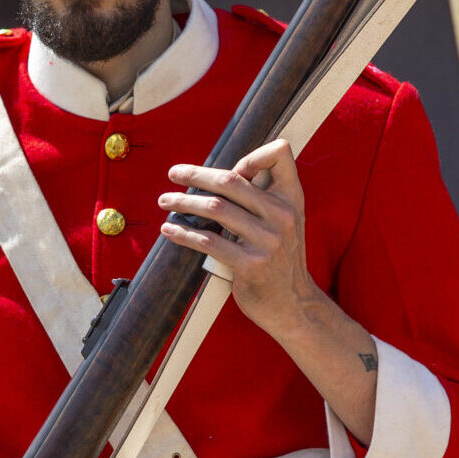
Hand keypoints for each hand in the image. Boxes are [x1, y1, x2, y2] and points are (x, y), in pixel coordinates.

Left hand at [158, 140, 316, 336]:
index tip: (224, 169)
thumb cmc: (279, 257)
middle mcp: (282, 215)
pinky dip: (183, 233)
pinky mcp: (251, 265)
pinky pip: (208, 241)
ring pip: (215, 208)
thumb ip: (263, 195)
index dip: (252, 154)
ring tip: (165, 201)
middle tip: (173, 173)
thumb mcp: (285, 220)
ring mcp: (268, 241)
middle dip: (197, 174)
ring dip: (183, 202)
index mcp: (292, 198)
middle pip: (231, 180)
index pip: (280, 154)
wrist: (293, 304)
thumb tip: (219, 173)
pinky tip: (169, 230)